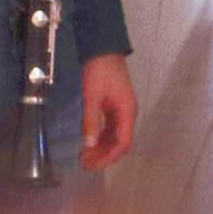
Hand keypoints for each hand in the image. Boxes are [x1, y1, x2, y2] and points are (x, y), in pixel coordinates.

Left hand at [80, 53, 137, 168]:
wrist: (103, 48)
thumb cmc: (99, 71)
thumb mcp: (92, 96)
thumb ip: (91, 120)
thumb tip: (88, 145)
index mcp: (127, 112)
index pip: (123, 143)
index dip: (109, 157)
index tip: (93, 164)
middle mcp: (127, 114)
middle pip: (120, 143)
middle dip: (104, 156)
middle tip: (85, 164)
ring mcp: (121, 111)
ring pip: (114, 137)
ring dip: (101, 149)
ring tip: (84, 157)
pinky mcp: (114, 107)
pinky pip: (110, 129)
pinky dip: (100, 138)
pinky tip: (88, 143)